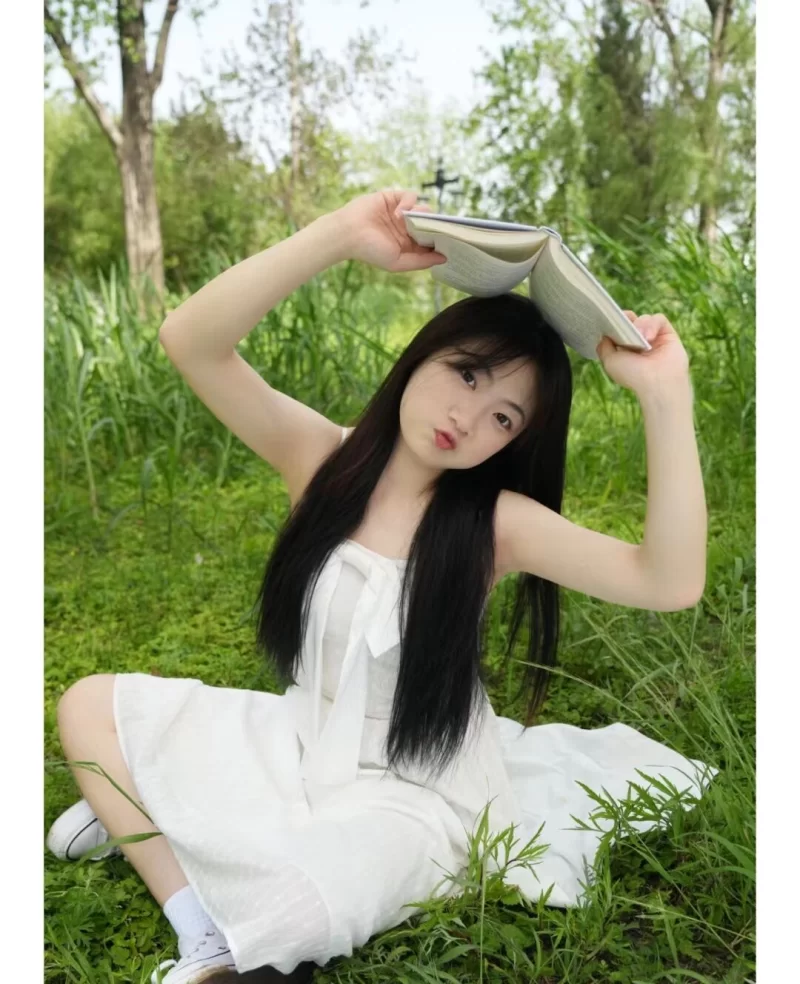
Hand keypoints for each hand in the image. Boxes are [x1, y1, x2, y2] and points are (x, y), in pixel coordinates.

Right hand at [333, 189, 447, 272]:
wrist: (348, 233)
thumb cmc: (370, 251)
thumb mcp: (398, 262)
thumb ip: (421, 261)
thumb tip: (444, 258)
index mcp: (409, 243)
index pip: (432, 239)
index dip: (441, 239)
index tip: (449, 242)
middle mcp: (407, 227)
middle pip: (431, 222)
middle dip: (435, 225)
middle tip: (437, 229)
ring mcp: (401, 211)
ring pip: (423, 208)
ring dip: (421, 215)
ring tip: (409, 224)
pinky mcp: (393, 197)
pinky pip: (411, 196)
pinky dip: (408, 203)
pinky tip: (399, 214)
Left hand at [596, 312, 689, 395]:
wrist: (657, 382)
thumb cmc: (632, 375)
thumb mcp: (610, 362)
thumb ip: (604, 347)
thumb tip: (604, 335)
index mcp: (624, 350)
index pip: (618, 330)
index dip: (613, 323)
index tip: (608, 319)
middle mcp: (639, 344)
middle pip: (631, 321)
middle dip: (625, 318)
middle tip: (622, 321)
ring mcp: (654, 339)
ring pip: (644, 318)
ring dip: (640, 325)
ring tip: (641, 338)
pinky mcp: (667, 334)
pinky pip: (659, 319)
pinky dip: (652, 324)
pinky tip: (649, 338)